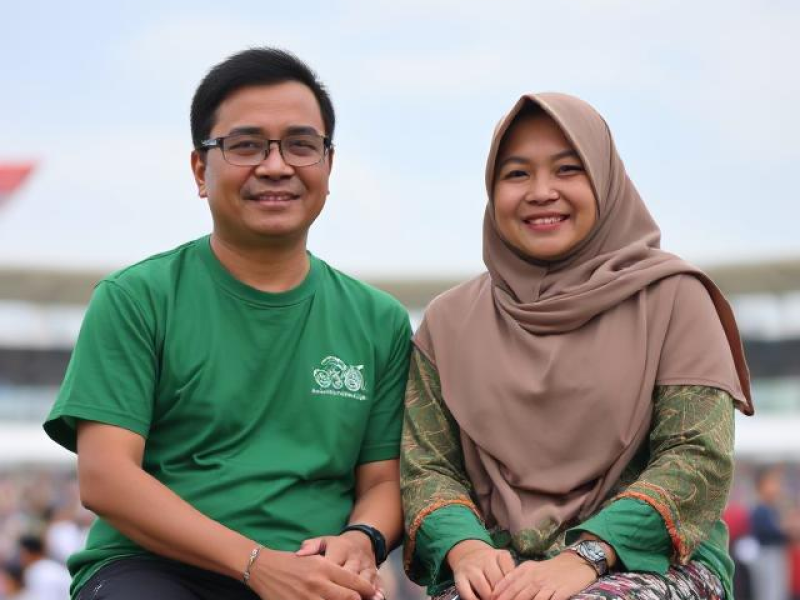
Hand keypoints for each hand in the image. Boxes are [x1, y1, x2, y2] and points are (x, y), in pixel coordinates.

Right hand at [248, 547, 376, 599]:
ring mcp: (306, 598)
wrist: (264, 568)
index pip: (355, 582)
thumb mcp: (316, 559)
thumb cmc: (293, 563)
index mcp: (325, 567)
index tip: (374, 594)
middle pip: (349, 598)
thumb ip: (335, 571)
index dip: (368, 591)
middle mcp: (318, 583)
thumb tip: (356, 586)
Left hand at [296, 533, 383, 599]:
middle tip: (334, 596)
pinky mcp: (376, 574)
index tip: (316, 586)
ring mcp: (367, 566)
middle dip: (343, 588)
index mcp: (340, 549)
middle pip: (350, 575)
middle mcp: (354, 558)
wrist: (362, 540)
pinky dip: (377, 592)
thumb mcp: (324, 541)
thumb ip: (311, 547)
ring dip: (361, 591)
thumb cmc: (337, 546)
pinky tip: (376, 598)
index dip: (327, 577)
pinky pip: (378, 584)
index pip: (333, 564)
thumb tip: (299, 554)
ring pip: (365, 580)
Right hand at [447, 540, 515, 599]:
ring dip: (491, 599)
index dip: (514, 589)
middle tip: (506, 599)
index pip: (511, 575)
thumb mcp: (503, 563)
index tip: (516, 596)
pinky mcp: (459, 577)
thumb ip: (511, 575)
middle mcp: (485, 559)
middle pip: (499, 584)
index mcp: (501, 555)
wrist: (467, 552)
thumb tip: (519, 593)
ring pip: (486, 591)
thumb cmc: (491, 564)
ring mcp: (471, 568)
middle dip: (503, 596)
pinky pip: (469, 594)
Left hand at [492, 552, 596, 599]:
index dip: (499, 594)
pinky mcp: (561, 592)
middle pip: (517, 595)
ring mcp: (548, 585)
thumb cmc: (550, 568)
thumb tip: (499, 589)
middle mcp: (535, 578)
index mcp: (526, 571)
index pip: (508, 584)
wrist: (575, 563)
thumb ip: (516, 576)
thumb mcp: (531, 568)